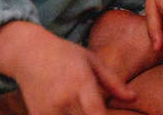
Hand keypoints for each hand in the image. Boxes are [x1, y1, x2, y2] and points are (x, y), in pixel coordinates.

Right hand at [0, 24, 134, 114]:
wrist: (28, 54)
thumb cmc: (66, 54)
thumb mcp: (92, 60)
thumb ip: (114, 82)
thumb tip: (134, 97)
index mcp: (80, 82)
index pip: (97, 113)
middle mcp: (64, 99)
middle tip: (99, 111)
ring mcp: (48, 110)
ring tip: (84, 108)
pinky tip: (71, 111)